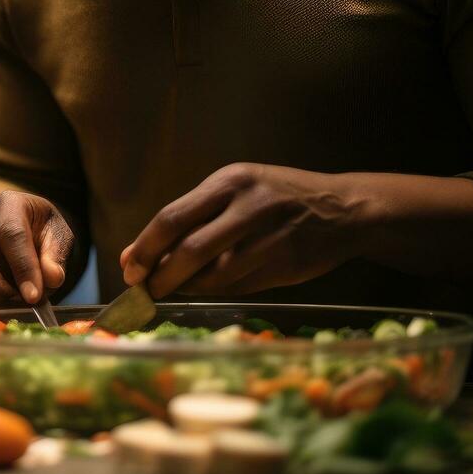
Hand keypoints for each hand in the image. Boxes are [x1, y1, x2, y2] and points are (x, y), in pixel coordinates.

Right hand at [0, 191, 72, 309]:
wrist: (18, 230)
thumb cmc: (40, 232)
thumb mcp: (57, 236)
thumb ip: (55, 256)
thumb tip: (51, 278)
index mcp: (7, 204)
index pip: (12, 235)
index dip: (23, 268)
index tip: (34, 297)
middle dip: (0, 292)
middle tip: (23, 307)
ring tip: (12, 308)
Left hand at [120, 163, 364, 297]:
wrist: (344, 208)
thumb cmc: (277, 198)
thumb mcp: (236, 190)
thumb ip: (189, 218)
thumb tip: (134, 255)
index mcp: (230, 181)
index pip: (173, 217)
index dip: (145, 248)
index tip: (129, 270)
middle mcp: (249, 206)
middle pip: (190, 250)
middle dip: (161, 276)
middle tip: (144, 292)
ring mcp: (271, 237)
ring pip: (215, 275)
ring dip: (188, 288)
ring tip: (175, 289)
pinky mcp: (286, 264)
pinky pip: (239, 287)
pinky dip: (217, 291)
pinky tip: (208, 288)